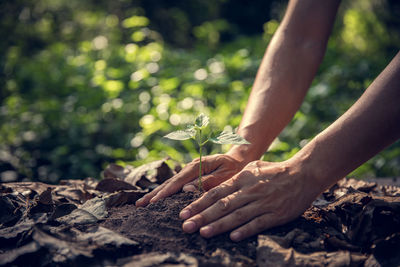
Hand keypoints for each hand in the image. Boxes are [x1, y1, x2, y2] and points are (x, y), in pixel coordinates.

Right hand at [135, 154, 247, 206]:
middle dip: (154, 194)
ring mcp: (188, 172)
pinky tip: (154, 200)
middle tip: (139, 205)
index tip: (153, 201)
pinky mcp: (189, 177)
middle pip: (169, 182)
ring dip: (155, 194)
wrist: (238, 159)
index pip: (178, 181)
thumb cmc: (234, 168)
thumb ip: (208, 182)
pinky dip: (163, 193)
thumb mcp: (226, 174)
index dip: (165, 192)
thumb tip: (187, 189)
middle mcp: (190, 168)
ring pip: (169, 184)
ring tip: (140, 203)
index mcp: (197, 166)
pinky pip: (174, 186)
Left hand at [178, 159, 320, 240]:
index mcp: (242, 179)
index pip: (216, 192)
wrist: (303, 174)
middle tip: (186, 226)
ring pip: (237, 215)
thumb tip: (216, 187)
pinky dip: (246, 230)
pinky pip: (258, 223)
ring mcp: (263, 202)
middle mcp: (249, 190)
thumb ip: (236, 177)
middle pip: (222, 205)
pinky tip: (234, 237)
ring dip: (219, 225)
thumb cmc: (275, 171)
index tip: (184, 213)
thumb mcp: (253, 168)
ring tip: (203, 233)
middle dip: (202, 216)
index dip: (198, 203)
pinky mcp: (276, 214)